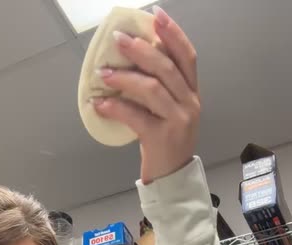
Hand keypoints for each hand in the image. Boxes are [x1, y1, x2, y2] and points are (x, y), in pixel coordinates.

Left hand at [92, 6, 199, 183]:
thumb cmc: (166, 144)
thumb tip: (133, 60)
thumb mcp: (169, 112)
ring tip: (103, 73)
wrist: (172, 179)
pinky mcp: (161, 138)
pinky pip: (135, 116)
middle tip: (118, 40)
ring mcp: (177, 121)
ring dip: (124, 77)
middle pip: (166, 67)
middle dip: (140, 49)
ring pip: (151, 88)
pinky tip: (100, 103)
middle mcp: (189, 103)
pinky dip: (115, 107)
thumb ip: (161, 88)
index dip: (172, 33)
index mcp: (192, 93)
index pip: (187, 56)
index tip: (155, 16)